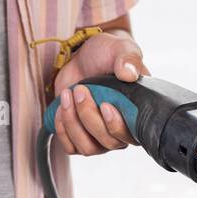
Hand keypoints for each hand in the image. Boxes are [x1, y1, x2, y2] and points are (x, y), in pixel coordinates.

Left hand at [52, 30, 150, 155]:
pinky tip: (60, 109)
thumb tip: (129, 74)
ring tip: (67, 95)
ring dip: (73, 123)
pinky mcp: (80, 137)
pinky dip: (63, 131)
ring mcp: (99, 138)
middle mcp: (120, 132)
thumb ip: (129, 59)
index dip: (116, 126)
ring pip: (88, 148)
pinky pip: (71, 148)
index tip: (105, 105)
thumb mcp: (121, 49)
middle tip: (80, 90)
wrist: (83, 57)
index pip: (131, 136)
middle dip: (89, 117)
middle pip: (107, 143)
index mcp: (136, 115)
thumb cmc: (107, 55)